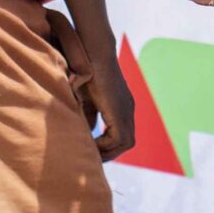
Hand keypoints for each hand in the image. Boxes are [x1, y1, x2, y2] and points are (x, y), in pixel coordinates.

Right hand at [46, 10, 134, 159]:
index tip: (91, 150)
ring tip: (91, 153)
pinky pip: (118, 139)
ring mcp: (127, 110)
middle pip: (127, 142)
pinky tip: (91, 144)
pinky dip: (105, 145)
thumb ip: (87, 115)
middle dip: (110, 152)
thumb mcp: (85, 98)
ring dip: (108, 151)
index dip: (108, 145)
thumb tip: (86, 133)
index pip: (122, 134)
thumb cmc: (85, 70)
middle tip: (92, 158)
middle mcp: (128, 109)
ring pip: (126, 142)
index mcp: (122, 106)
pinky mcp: (120, 111)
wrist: (91, 55)